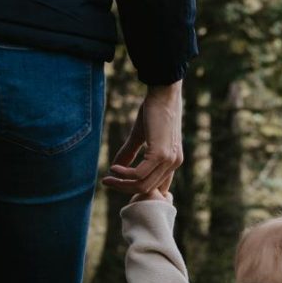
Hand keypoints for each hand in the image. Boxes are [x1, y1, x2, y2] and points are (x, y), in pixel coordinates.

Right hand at [103, 83, 184, 197]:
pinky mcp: (160, 154)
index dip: (137, 189)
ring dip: (122, 184)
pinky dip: (124, 174)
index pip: (156, 188)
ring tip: (108, 177)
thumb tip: (114, 168)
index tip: (119, 184)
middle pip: (146, 188)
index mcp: (172, 161)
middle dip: (124, 188)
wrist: (163, 94)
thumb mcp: (139, 136)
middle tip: (107, 182)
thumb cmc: (153, 111)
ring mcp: (169, 160)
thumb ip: (129, 153)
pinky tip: (114, 168)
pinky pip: (139, 174)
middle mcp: (174, 164)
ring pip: (142, 184)